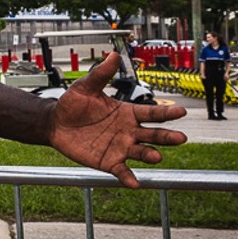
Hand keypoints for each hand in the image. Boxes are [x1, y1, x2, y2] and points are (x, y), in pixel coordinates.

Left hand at [48, 53, 186, 188]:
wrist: (55, 123)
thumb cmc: (73, 104)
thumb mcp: (86, 88)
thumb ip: (101, 75)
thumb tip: (112, 55)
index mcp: (127, 113)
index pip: (151, 113)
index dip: (166, 113)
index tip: (182, 111)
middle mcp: (129, 131)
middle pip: (153, 135)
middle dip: (167, 137)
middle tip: (181, 138)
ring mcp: (120, 147)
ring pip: (141, 152)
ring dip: (150, 155)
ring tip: (157, 157)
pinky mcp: (109, 161)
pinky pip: (122, 170)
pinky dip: (128, 177)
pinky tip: (135, 183)